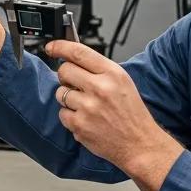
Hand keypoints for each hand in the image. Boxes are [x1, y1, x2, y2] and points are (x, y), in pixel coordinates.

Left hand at [48, 40, 182, 190]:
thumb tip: (73, 60)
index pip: (79, 52)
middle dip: (66, 76)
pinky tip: (86, 119)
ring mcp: (88, 108)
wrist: (139, 143)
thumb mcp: (122, 82)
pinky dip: (70, 117)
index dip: (60, 47)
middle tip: (75, 84)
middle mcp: (99, 88)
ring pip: (60, 93)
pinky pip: (62, 114)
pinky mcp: (80, 125)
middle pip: (64, 71)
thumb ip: (99, 70)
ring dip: (68, 98)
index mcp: (112, 73)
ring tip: (85, 105)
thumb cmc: (132, 113)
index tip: (51, 47)